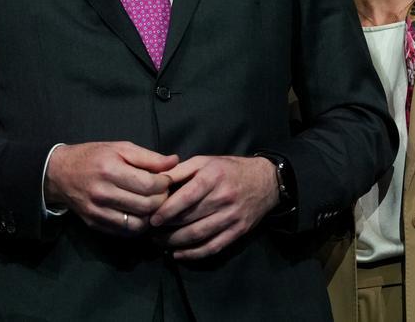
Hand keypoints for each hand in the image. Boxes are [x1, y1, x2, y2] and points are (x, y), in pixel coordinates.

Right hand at [44, 141, 176, 235]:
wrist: (59, 173)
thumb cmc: (93, 157)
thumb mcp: (119, 148)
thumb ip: (148, 157)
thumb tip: (174, 162)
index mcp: (110, 169)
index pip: (149, 185)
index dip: (165, 184)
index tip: (166, 180)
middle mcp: (102, 193)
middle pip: (146, 206)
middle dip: (162, 200)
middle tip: (162, 193)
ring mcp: (98, 211)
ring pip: (138, 223)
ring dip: (152, 216)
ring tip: (152, 204)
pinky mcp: (95, 224)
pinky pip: (126, 231)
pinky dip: (138, 225)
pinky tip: (139, 214)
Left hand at [149, 155, 277, 259]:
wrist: (265, 182)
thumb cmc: (229, 169)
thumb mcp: (204, 161)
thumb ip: (180, 170)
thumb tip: (156, 181)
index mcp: (212, 177)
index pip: (186, 198)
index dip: (167, 210)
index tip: (152, 219)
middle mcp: (223, 198)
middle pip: (190, 219)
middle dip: (166, 228)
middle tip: (149, 232)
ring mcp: (232, 217)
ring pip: (199, 235)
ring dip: (176, 242)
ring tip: (159, 243)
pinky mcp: (238, 231)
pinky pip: (213, 247)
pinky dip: (194, 254)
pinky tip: (178, 254)